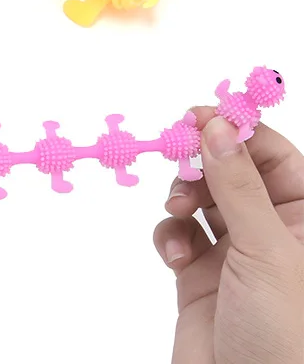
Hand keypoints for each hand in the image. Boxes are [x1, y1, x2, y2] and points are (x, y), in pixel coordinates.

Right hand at [154, 109, 303, 362]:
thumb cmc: (284, 337)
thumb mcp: (267, 252)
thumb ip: (239, 185)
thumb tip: (216, 125)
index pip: (273, 155)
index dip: (236, 130)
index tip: (196, 115)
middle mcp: (275, 233)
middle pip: (230, 169)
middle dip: (199, 161)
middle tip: (174, 153)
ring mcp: (237, 255)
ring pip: (200, 197)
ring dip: (181, 194)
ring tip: (176, 210)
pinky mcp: (201, 276)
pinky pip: (178, 234)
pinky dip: (168, 234)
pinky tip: (173, 253)